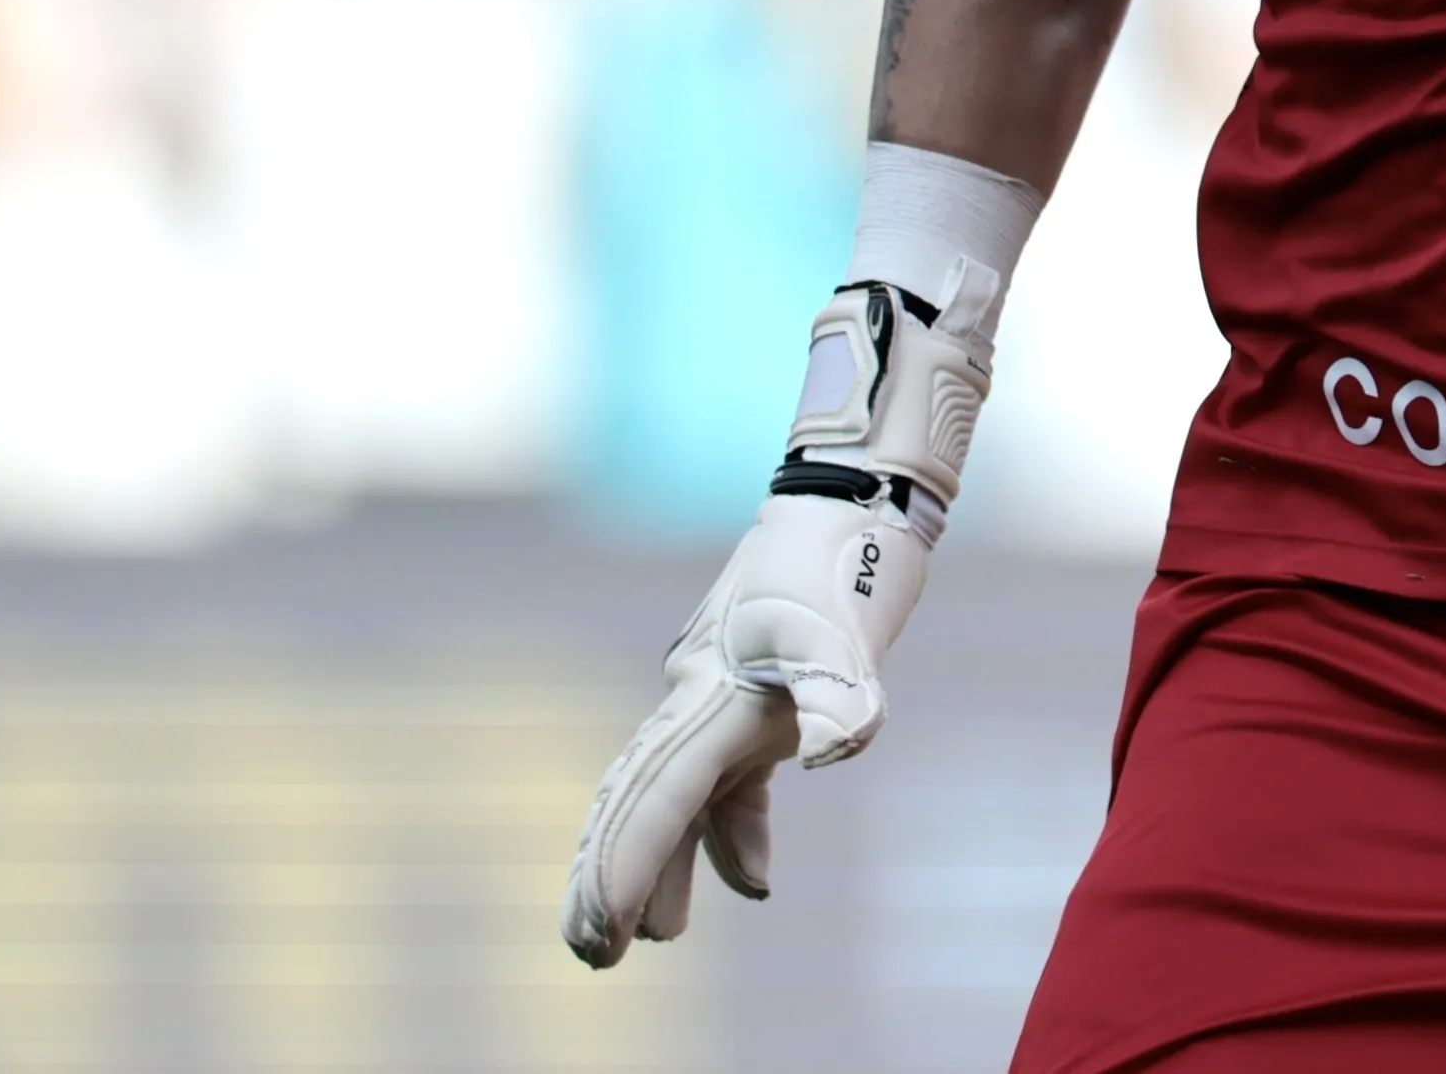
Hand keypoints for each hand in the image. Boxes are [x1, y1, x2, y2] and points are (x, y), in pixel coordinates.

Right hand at [563, 266, 995, 967]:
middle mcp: (698, 701)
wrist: (854, 493)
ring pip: (678, 798)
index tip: (600, 937)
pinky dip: (730, 830)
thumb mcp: (844, 632)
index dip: (624, 871)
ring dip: (664, 863)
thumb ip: (838, 695)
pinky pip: (726, 782)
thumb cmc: (843, 560)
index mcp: (708, 700)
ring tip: (655, 937)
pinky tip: (751, 880)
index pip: (654, 803)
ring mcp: (721, 696)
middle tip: (592, 953)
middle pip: (641, 805)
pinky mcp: (756, 693)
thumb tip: (833, 752)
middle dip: (615, 877)